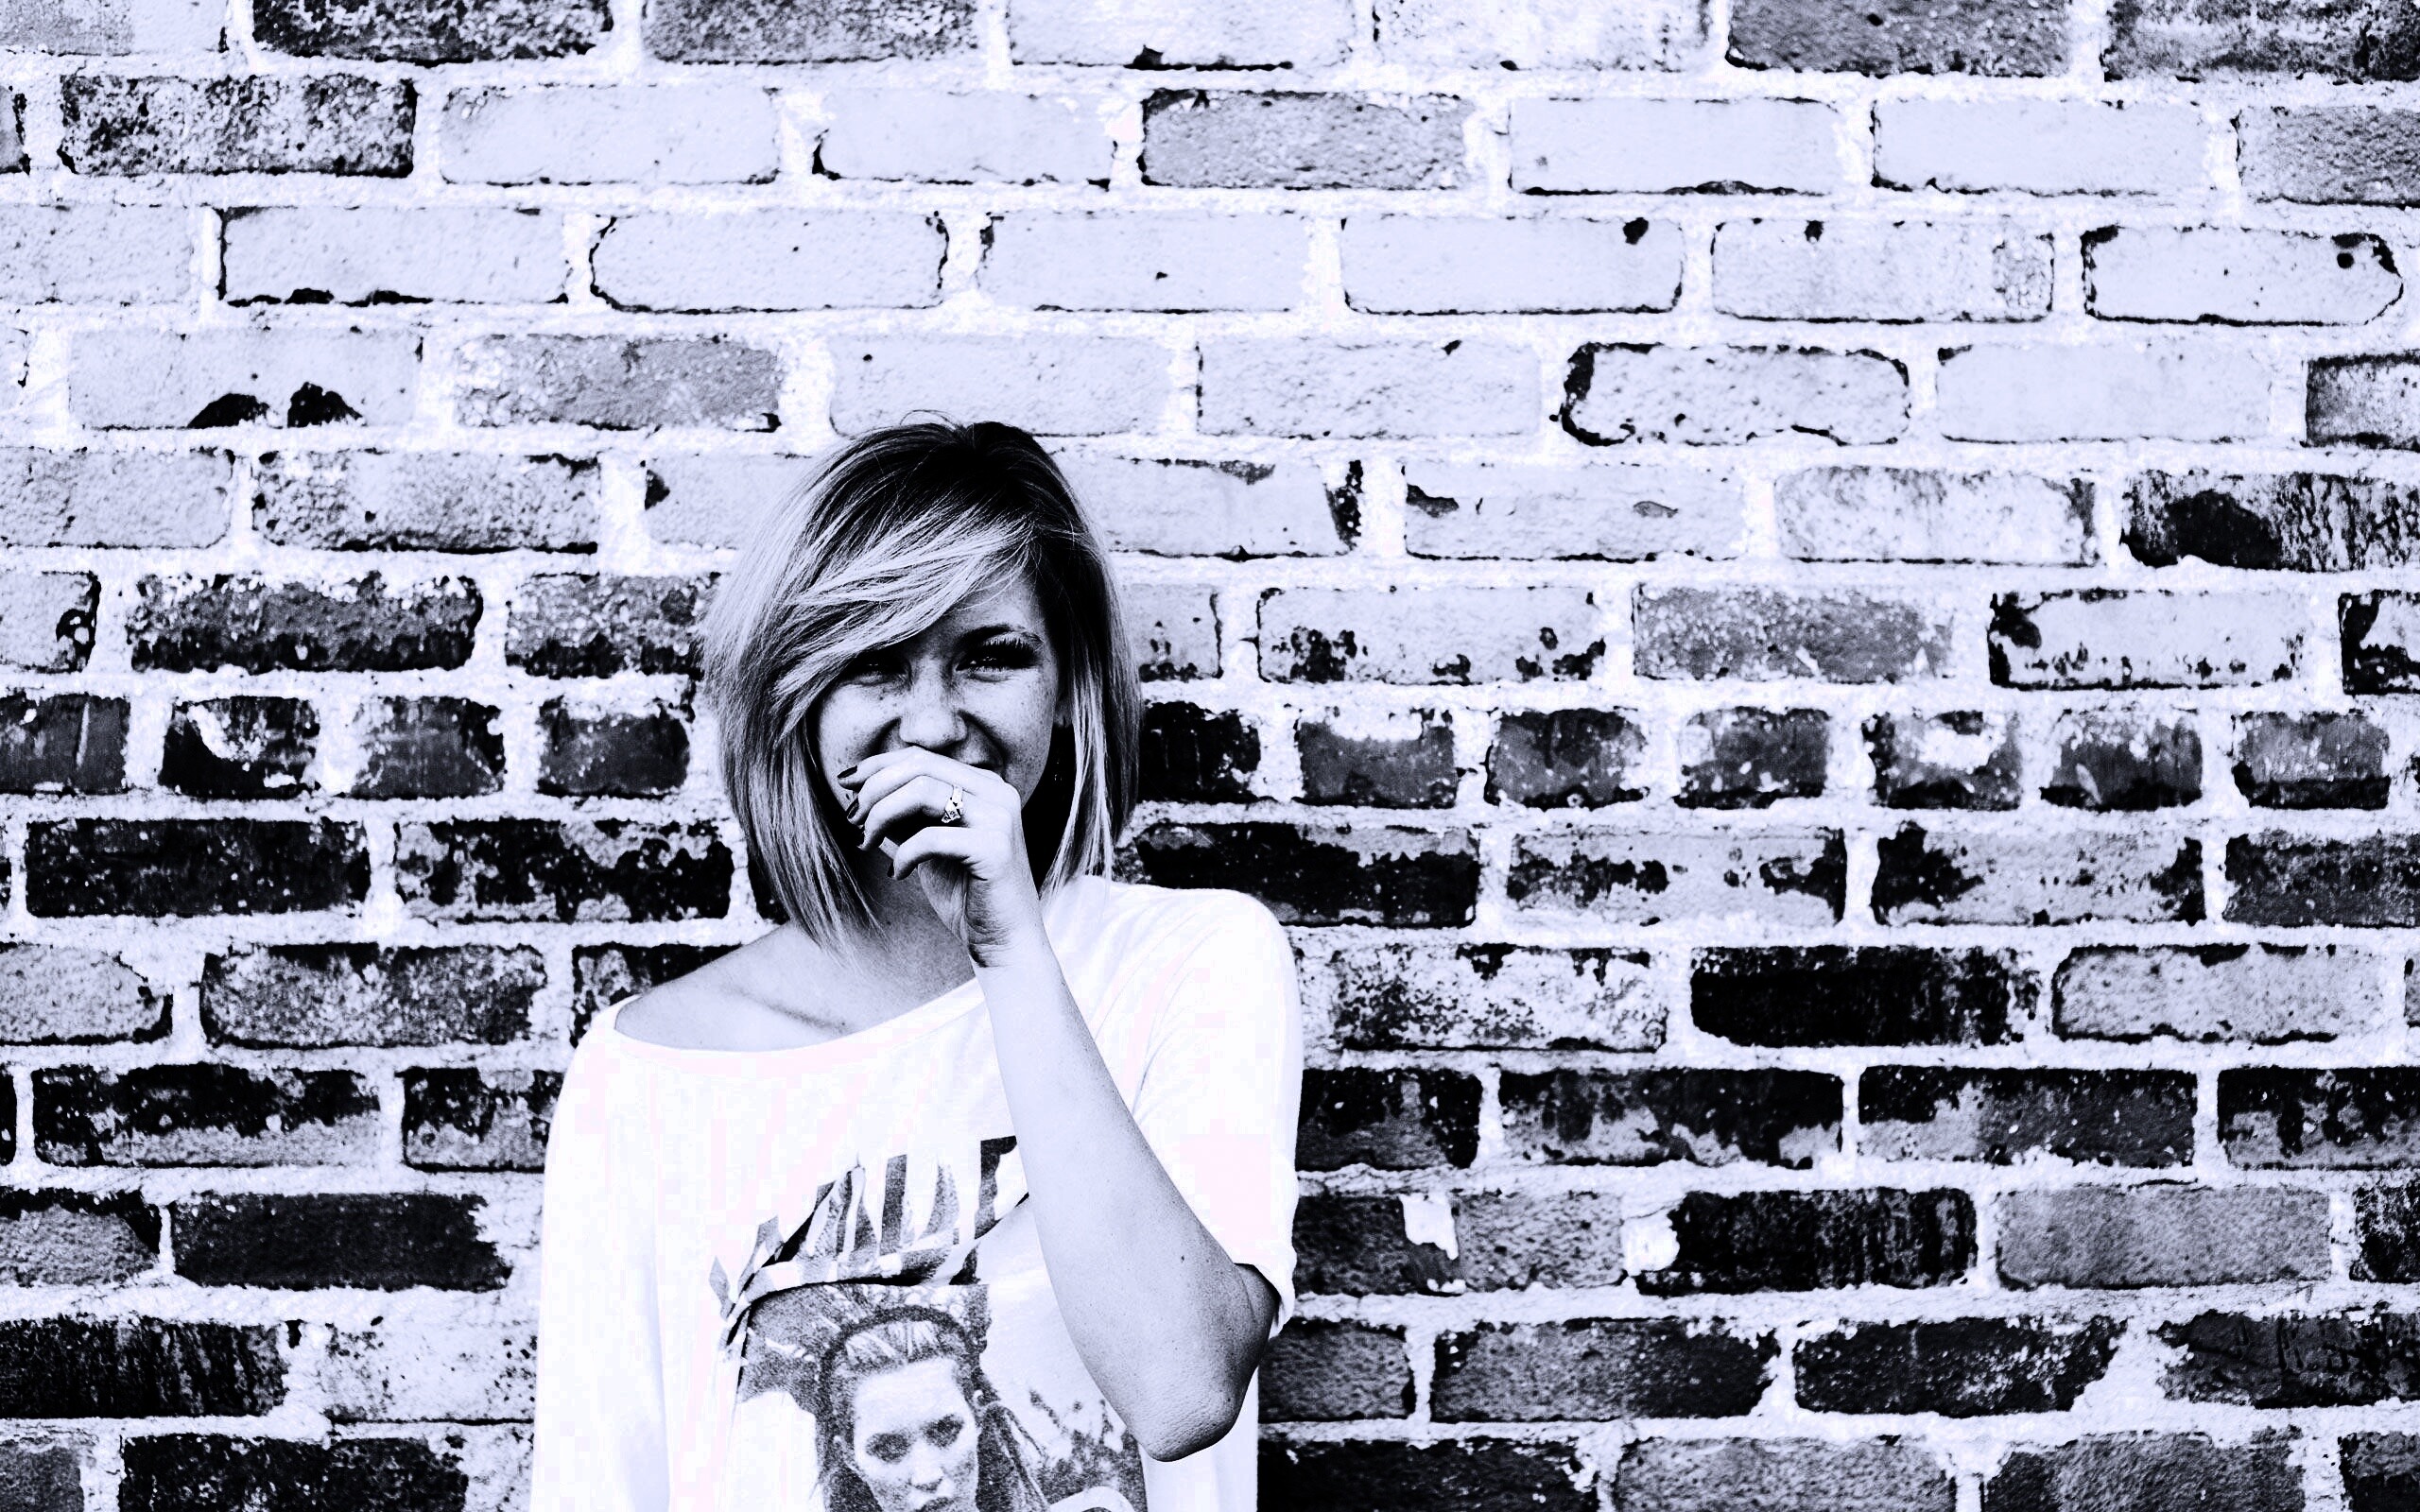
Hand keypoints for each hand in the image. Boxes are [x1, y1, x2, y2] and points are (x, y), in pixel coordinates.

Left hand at [839, 749, 1045, 965]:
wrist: (1004, 941)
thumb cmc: (965, 893)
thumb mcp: (927, 845)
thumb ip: (905, 816)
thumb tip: (860, 791)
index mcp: (984, 785)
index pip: (921, 757)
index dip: (877, 766)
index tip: (846, 785)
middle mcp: (997, 792)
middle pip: (919, 766)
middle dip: (874, 789)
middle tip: (853, 820)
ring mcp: (999, 818)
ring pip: (922, 791)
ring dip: (881, 815)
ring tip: (867, 842)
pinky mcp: (995, 849)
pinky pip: (931, 838)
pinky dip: (904, 854)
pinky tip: (899, 874)